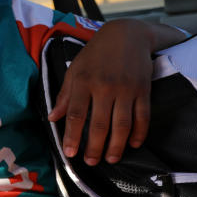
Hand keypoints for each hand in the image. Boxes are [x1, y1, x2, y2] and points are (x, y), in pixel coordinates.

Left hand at [47, 20, 152, 164]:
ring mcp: (126, 89)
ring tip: (111, 159)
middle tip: (90, 162)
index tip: (70, 153)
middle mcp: (105, 87)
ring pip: (122, 124)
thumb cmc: (95, 54)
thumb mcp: (75, 70)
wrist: (127, 34)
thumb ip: (65, 95)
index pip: (76, 115)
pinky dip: (139, 133)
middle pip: (100, 124)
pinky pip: (143, 116)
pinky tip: (133, 144)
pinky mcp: (143, 89)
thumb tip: (53, 118)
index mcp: (84, 82)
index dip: (72, 136)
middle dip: (95, 147)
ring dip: (117, 145)